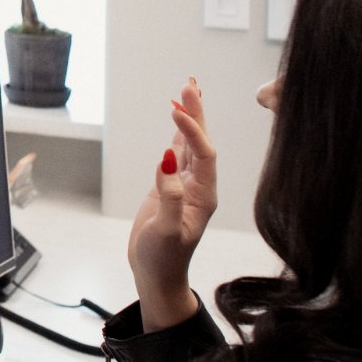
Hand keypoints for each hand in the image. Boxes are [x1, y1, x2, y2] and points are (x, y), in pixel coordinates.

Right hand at [127, 79, 217, 330]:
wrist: (157, 276)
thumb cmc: (163, 259)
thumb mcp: (166, 231)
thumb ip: (168, 196)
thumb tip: (167, 160)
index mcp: (204, 196)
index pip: (204, 154)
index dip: (192, 131)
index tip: (176, 110)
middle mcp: (199, 187)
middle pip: (201, 142)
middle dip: (195, 113)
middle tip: (189, 85)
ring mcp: (186, 185)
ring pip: (190, 144)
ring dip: (188, 117)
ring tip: (186, 90)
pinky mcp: (171, 187)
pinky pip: (178, 153)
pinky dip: (178, 133)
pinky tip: (178, 117)